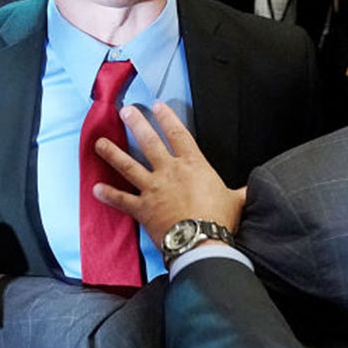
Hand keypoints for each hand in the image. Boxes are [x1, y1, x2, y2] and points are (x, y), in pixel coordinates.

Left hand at [92, 101, 244, 242]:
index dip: (168, 118)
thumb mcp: (236, 200)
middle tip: (125, 111)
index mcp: (193, 165)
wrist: (201, 241)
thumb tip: (252, 189)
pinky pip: (122, 200)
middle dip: (136, 124)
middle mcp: (169, 172)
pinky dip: (108, 195)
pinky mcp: (142, 209)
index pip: (179, 134)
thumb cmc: (220, 219)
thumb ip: (240, 192)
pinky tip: (95, 189)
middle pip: (149, 142)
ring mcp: (153, 189)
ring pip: (128, 166)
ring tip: (99, 143)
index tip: (157, 106)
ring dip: (112, 153)